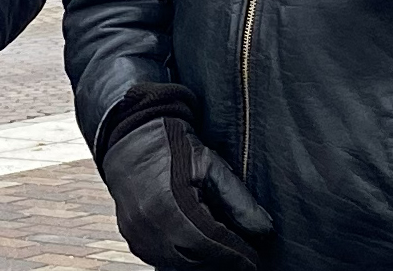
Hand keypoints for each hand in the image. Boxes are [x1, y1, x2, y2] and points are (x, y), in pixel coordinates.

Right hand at [97, 83, 272, 270]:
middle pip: (195, 257)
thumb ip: (238, 200)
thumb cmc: (172, 145)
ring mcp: (135, 229)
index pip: (213, 241)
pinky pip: (156, 256)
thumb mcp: (211, 165)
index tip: (253, 259)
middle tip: (239, 255)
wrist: (133, 135)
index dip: (237, 253)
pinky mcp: (128, 233)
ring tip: (218, 250)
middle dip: (220, 259)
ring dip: (199, 260)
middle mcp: (150, 221)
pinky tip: (192, 248)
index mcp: (172, 203)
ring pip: (175, 262)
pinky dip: (177, 257)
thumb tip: (263, 230)